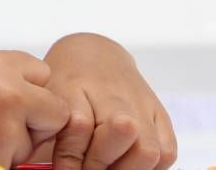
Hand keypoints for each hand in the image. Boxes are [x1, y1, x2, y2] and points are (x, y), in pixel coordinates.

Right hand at [0, 49, 70, 167]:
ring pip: (31, 144)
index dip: (28, 87)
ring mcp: (3, 138)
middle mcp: (8, 99)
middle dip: (34, 118)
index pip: (45, 75)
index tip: (6, 94)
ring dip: (10, 143)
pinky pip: (11, 165)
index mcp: (1, 68)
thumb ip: (8, 73)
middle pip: (54, 112)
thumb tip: (42, 91)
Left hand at [39, 33, 176, 169]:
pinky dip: (150, 166)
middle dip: (102, 162)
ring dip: (128, 168)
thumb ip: (51, 137)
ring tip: (109, 169)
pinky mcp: (161, 115)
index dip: (70, 159)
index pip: (79, 125)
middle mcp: (114, 94)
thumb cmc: (66, 85)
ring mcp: (141, 104)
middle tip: (87, 169)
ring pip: (148, 149)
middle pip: (123, 131)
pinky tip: (128, 163)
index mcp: (76, 86)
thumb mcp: (49, 101)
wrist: (96, 56)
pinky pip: (166, 152)